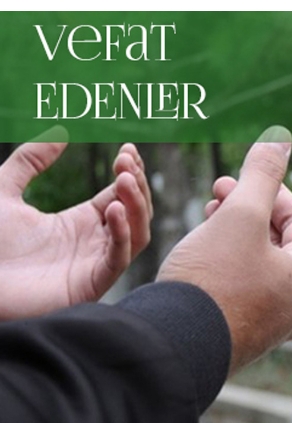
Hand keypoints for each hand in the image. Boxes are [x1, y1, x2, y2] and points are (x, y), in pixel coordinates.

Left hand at [0, 127, 151, 319]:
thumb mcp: (3, 190)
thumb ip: (30, 160)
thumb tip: (61, 131)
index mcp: (80, 222)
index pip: (121, 194)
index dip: (129, 171)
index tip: (127, 148)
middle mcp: (95, 242)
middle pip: (135, 210)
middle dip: (136, 183)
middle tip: (125, 160)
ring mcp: (95, 263)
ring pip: (137, 233)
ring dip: (137, 205)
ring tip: (124, 180)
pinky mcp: (91, 282)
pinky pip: (119, 257)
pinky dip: (122, 233)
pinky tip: (112, 210)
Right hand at [157, 126, 291, 372]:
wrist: (171, 347)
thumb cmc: (212, 280)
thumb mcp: (240, 215)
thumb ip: (263, 174)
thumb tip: (282, 137)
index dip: (268, 190)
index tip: (233, 179)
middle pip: (279, 243)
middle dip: (249, 211)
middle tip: (217, 194)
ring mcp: (269, 326)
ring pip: (258, 266)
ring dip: (235, 236)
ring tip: (206, 218)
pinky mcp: (239, 337)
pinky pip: (240, 291)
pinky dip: (225, 266)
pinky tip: (199, 256)